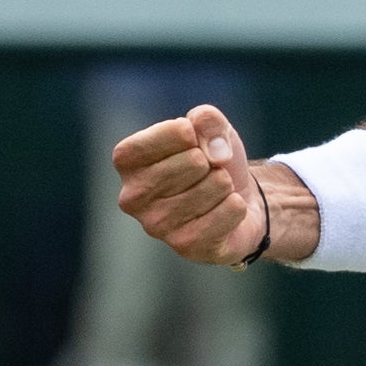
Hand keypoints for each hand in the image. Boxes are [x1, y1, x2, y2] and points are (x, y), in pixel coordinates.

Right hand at [112, 103, 298, 265]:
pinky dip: (236, 206)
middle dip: (212, 161)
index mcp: (127, 163)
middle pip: (193, 161)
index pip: (157, 139)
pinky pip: (229, 211)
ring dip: (225, 184)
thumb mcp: (210, 128)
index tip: (192, 137)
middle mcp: (132, 197)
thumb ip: (206, 119)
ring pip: (214, 186)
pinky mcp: (185, 246)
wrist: (238, 200)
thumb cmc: (212, 160)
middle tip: (207, 171)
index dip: (185, 133)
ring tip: (216, 190)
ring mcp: (156, 225)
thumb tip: (215, 151)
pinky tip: (225, 210)